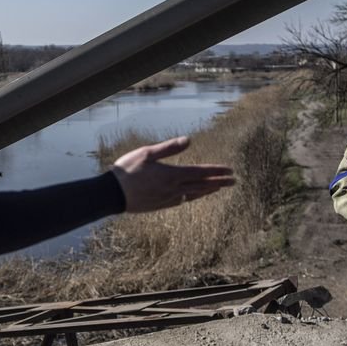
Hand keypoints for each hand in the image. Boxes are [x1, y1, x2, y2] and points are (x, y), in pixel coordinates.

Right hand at [110, 136, 234, 212]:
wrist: (113, 194)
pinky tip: (192, 196)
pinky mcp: (160, 205)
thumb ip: (169, 148)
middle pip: (201, 185)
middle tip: (233, 181)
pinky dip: (191, 197)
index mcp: (172, 174)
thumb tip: (188, 140)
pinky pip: (181, 201)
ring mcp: (167, 199)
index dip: (217, 171)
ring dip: (207, 191)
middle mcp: (173, 189)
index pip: (201, 172)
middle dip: (219, 182)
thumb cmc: (128, 170)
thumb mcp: (147, 153)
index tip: (231, 171)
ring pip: (193, 195)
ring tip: (218, 188)